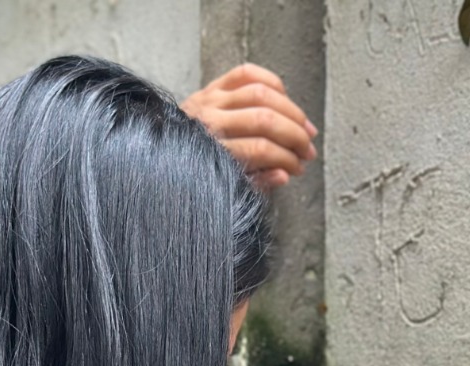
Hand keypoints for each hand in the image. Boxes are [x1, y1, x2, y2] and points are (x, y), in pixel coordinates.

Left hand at [182, 63, 317, 190]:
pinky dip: (272, 82)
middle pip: (264, 119)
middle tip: (308, 150)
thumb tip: (284, 175)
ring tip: (305, 128)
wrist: (161, 153)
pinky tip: (285, 100)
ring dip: (291, 111)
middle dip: (294, 135)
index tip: (297, 169)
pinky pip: (247, 73)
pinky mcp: (212, 86)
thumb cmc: (196, 173)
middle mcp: (209, 120)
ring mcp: (210, 99)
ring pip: (261, 93)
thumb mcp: (224, 188)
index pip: (260, 150)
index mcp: (211, 151)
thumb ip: (254, 182)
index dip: (286, 159)